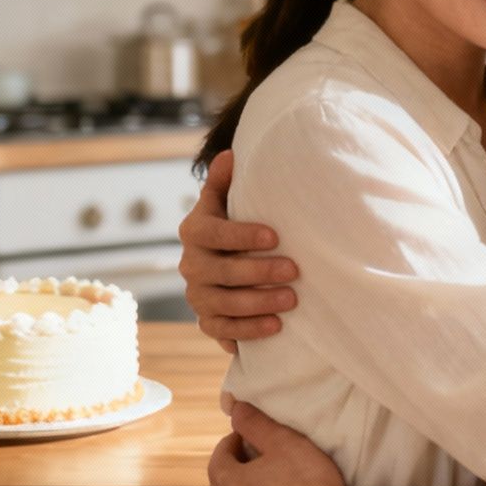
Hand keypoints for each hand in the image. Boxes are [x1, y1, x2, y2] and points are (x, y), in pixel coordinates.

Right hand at [180, 150, 299, 352]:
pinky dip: (248, 331)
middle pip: (221, 271)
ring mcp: (196, 295)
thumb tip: (230, 154)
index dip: (242, 235)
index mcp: (194, 232)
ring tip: (291, 300)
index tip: (275, 236)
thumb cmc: (232, 224)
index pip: (214, 234)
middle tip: (295, 270)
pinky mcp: (207, 320)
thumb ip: (225, 182)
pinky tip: (275, 327)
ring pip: (223, 303)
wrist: (219, 259)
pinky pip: (222, 329)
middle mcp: (190, 265)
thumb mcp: (226, 202)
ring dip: (258, 303)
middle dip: (259, 271)